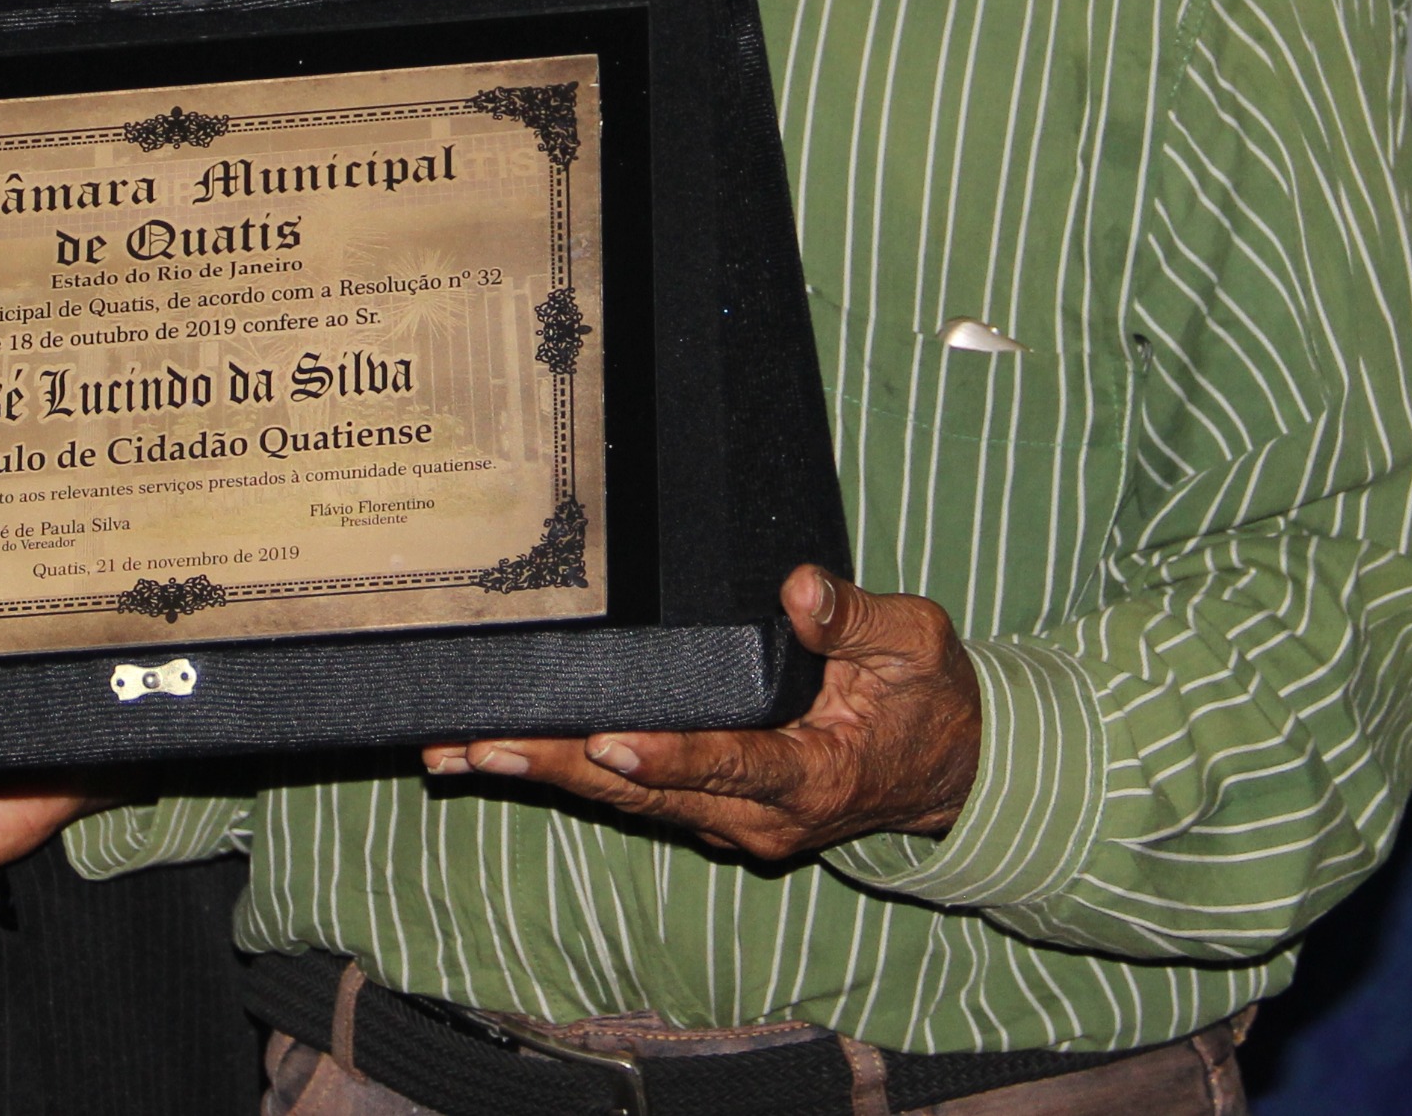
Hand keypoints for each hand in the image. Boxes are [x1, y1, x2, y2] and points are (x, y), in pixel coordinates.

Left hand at [419, 566, 978, 862]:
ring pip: (626, 802)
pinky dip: (567, 776)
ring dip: (544, 776)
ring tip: (461, 751)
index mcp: (813, 776)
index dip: (671, 756)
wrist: (950, 772)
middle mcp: (762, 816)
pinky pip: (631, 795)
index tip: (606, 742)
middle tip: (480, 745)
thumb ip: (856, 619)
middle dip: (561, 769)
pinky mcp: (710, 810)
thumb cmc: (929, 700)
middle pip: (648, 792)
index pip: (732, 764)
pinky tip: (501, 755)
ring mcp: (732, 822)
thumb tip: (798, 590)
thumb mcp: (916, 645)